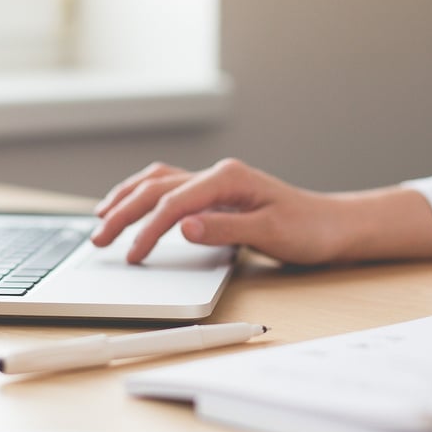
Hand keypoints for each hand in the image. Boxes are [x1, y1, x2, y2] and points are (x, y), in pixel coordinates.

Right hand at [91, 159, 431, 264]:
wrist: (333, 226)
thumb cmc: (309, 229)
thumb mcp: (271, 233)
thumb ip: (225, 229)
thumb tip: (182, 227)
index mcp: (229, 179)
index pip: (174, 203)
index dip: (148, 230)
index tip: (132, 256)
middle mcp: (219, 175)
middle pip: (157, 188)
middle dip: (123, 212)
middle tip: (98, 239)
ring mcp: (217, 183)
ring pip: (159, 182)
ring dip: (128, 198)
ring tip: (101, 218)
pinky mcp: (218, 196)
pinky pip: (172, 189)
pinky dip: (146, 197)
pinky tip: (135, 207)